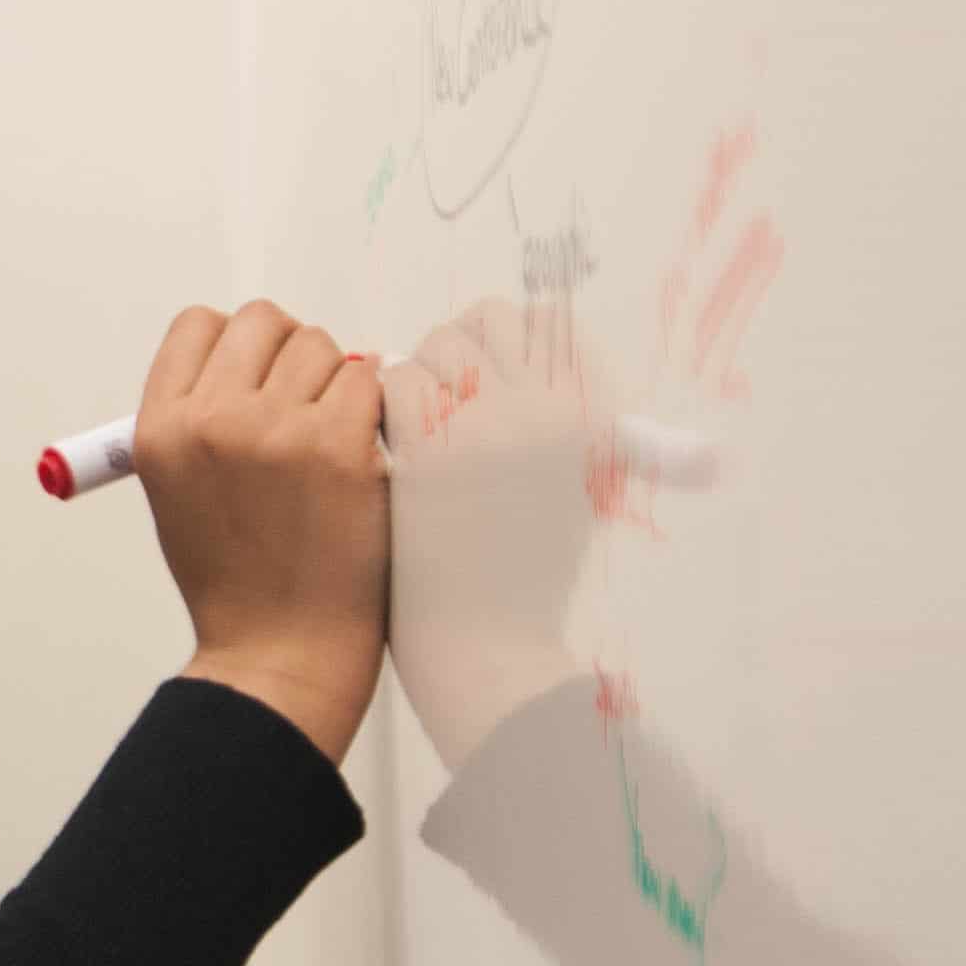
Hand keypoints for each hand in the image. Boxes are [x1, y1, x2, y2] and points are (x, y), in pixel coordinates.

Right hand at [134, 300, 390, 763]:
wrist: (281, 650)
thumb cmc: (236, 582)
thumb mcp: (175, 493)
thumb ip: (196, 421)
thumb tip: (247, 364)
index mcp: (160, 431)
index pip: (197, 325)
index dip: (233, 343)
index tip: (256, 373)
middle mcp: (212, 422)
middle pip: (260, 321)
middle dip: (287, 352)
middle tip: (301, 403)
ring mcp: (277, 432)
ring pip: (319, 347)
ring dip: (332, 382)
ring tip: (328, 444)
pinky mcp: (340, 449)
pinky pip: (366, 380)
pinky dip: (370, 408)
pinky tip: (360, 452)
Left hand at [380, 296, 595, 765]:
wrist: (488, 644)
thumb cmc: (521, 572)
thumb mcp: (566, 484)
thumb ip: (545, 413)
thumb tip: (512, 345)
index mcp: (583, 413)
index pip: (536, 321)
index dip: (495, 339)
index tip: (476, 368)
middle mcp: (540, 409)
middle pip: (478, 325)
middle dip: (450, 358)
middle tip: (438, 405)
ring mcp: (483, 426)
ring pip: (429, 353)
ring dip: (413, 386)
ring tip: (419, 441)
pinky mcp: (426, 450)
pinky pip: (391, 388)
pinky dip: (382, 412)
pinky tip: (391, 456)